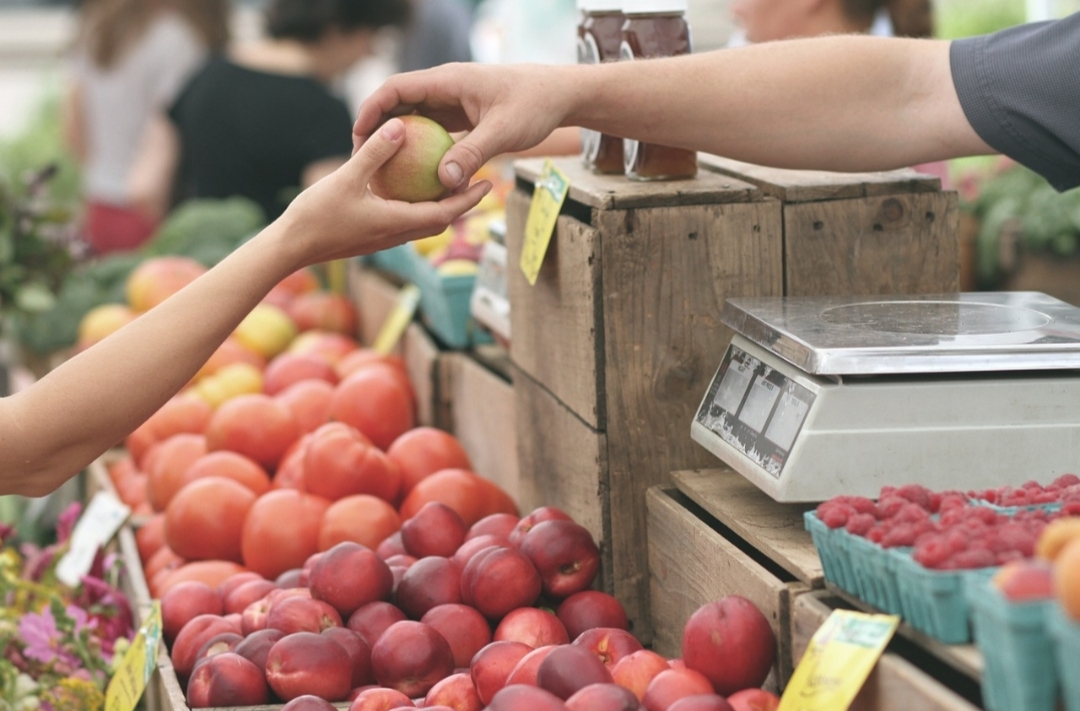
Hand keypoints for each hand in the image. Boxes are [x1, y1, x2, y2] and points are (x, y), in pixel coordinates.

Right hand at [283, 117, 492, 266]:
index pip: (445, 213)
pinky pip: (403, 220)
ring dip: (440, 206)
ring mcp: (383, 238)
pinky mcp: (371, 237)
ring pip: (422, 223)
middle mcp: (396, 235)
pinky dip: (416, 206)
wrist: (290, 248)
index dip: (469, 199)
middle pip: (440, 220)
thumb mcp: (346, 178)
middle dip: (462, 203)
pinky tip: (409, 188)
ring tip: (450, 182)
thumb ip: (375, 153)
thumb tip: (400, 126)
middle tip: (478, 181)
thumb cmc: (316, 215)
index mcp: (397, 223)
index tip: (488, 183)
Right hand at [353, 63, 575, 190]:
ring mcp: (452, 102)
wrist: (559, 95)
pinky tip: (414, 175)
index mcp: (448, 81)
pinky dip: (420, 149)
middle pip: (399, 103)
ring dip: (397, 140)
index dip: (372, 109)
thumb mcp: (504, 131)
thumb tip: (443, 182)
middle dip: (377, 128)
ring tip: (381, 169)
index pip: (397, 88)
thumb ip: (473, 154)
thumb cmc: (534, 105)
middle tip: (362, 158)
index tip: (358, 136)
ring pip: (414, 118)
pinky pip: (432, 131)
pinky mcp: (461, 116)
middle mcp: (445, 88)